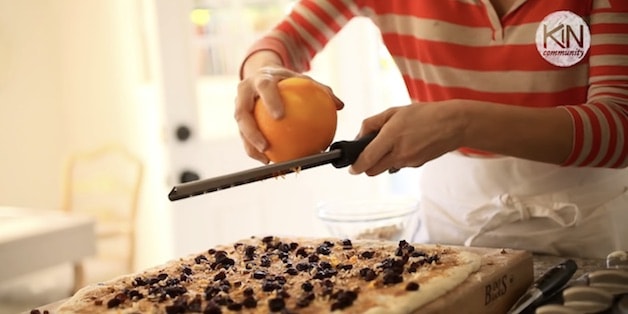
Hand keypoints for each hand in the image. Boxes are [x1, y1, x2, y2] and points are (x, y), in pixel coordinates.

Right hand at [234, 66, 343, 163]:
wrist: (261, 75)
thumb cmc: (286, 80)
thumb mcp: (302, 80)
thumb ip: (321, 91)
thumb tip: (340, 105)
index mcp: (261, 78)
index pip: (264, 88)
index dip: (270, 101)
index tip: (280, 116)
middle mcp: (244, 92)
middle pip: (242, 113)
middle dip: (251, 132)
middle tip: (266, 146)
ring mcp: (239, 106)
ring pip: (240, 129)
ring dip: (250, 146)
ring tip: (266, 159)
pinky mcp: (239, 119)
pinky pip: (245, 137)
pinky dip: (255, 150)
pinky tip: (269, 160)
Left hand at [349, 100, 467, 175]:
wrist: (454, 124)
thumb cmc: (424, 114)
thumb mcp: (394, 112)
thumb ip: (372, 124)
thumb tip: (359, 137)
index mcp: (391, 137)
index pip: (367, 160)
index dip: (356, 167)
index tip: (351, 169)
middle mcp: (399, 153)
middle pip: (373, 171)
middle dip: (367, 166)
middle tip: (368, 154)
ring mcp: (409, 162)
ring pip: (386, 168)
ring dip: (383, 161)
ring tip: (393, 143)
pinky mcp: (417, 165)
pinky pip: (400, 165)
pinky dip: (397, 159)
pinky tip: (407, 145)